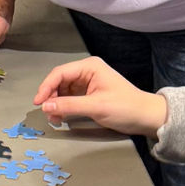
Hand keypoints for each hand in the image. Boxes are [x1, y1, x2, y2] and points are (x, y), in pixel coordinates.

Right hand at [33, 56, 168, 136]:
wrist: (146, 117)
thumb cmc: (125, 108)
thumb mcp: (96, 107)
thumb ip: (69, 106)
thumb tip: (45, 107)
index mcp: (89, 67)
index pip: (60, 73)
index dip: (46, 87)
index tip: (38, 103)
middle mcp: (87, 71)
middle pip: (59, 81)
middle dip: (51, 97)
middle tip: (47, 114)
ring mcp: (88, 82)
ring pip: (63, 90)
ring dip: (56, 104)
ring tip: (55, 118)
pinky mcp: (89, 94)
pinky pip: (70, 98)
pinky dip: (64, 107)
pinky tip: (62, 116)